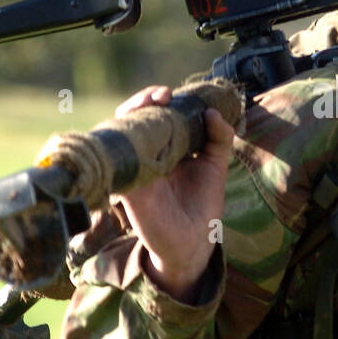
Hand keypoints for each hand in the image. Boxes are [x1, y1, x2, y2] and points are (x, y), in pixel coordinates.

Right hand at [109, 85, 234, 301]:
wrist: (194, 243)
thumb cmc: (202, 204)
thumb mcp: (215, 165)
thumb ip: (219, 138)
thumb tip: (213, 112)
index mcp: (163, 147)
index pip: (151, 114)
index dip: (155, 98)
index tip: (170, 95)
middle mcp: (144, 155)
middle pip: (130, 118)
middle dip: (142, 101)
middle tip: (161, 98)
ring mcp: (133, 170)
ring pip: (117, 134)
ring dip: (130, 116)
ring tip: (151, 107)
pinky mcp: (127, 188)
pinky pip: (118, 163)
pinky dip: (125, 146)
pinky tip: (139, 135)